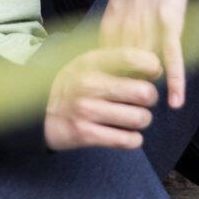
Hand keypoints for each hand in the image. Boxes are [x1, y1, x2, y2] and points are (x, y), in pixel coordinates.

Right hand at [44, 47, 161, 151]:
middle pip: (143, 92)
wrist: (41, 111)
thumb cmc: (74, 85)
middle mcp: (89, 84)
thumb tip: (157, 66)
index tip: (152, 72)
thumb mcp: (89, 64)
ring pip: (139, 118)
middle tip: (143, 100)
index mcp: (91, 62)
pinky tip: (128, 134)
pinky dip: (133, 139)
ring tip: (135, 117)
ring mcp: (86, 110)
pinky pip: (126, 140)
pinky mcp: (85, 134)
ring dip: (143, 120)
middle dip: (150, 98)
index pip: (132, 58)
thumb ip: (119, 61)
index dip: (151, 66)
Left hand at [99, 0, 198, 110]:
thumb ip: (121, 23)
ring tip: (145, 114)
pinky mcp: (169, 17)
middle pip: (122, 71)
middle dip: (122, 95)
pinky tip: (176, 98)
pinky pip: (171, 54)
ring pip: (145, 65)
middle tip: (123, 119)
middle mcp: (125, 25)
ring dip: (147, 90)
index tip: (101, 106)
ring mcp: (147, 22)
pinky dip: (175, 78)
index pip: (106, 65)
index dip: (105, 87)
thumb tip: (118, 45)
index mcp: (112, 21)